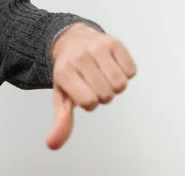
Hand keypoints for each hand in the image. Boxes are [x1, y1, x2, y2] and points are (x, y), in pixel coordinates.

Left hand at [45, 23, 136, 149]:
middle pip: (107, 95)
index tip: (82, 92)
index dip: (89, 102)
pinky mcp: (114, 42)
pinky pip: (132, 70)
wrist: (71, 40)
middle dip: (103, 94)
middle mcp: (80, 58)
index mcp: (64, 72)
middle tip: (92, 82)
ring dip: (115, 85)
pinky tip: (111, 65)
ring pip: (121, 84)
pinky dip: (125, 72)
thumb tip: (52, 145)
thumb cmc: (68, 72)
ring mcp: (97, 47)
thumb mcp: (62, 96)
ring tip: (102, 75)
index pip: (89, 102)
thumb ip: (61, 121)